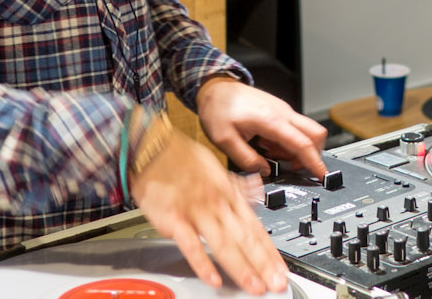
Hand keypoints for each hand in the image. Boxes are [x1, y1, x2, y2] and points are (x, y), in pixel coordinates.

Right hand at [130, 124, 287, 293]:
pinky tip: (214, 279)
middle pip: (245, 239)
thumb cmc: (181, 156)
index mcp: (229, 194)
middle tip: (276, 283)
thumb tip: (256, 192)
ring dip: (242, 267)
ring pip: (224, 244)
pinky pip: (191, 244)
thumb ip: (237, 186)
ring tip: (254, 286)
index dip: (270, 251)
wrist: (151, 146)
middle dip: (263, 264)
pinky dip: (203, 262)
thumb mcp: (217, 166)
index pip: (256, 228)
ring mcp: (197, 212)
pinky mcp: (174, 219)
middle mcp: (218, 204)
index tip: (281, 269)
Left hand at [197, 76, 328, 179]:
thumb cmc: (218, 109)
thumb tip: (264, 170)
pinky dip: (290, 141)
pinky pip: (295, 128)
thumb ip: (246, 159)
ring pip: (308, 130)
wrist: (215, 87)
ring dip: (298, 148)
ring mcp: (283, 110)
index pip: (302, 144)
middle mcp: (282, 113)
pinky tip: (269, 145)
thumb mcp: (224, 140)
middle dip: (313, 154)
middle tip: (294, 167)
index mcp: (271, 121)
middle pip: (316, 134)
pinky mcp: (280, 109)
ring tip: (272, 154)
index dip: (314, 162)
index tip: (322, 175)